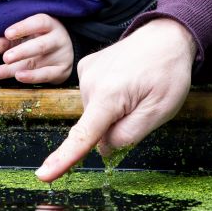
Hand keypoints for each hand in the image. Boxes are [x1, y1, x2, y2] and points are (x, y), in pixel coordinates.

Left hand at [0, 13, 73, 84]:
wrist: (65, 51)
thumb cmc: (39, 39)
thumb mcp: (24, 36)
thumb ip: (6, 40)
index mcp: (49, 24)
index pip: (39, 22)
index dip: (23, 27)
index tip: (7, 33)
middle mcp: (58, 38)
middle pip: (40, 45)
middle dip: (22, 51)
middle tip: (5, 57)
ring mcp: (61, 55)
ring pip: (39, 62)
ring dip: (19, 67)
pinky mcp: (61, 71)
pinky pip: (47, 75)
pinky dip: (32, 77)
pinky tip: (18, 77)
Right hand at [35, 18, 195, 181]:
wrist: (165, 35)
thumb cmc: (168, 72)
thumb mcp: (159, 111)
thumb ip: (129, 135)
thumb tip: (102, 148)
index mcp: (109, 96)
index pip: (83, 136)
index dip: (63, 159)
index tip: (43, 175)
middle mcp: (90, 83)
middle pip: (96, 127)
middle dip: (116, 126)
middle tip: (143, 104)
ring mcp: (84, 72)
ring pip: (96, 113)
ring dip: (114, 110)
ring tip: (136, 88)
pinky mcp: (84, 66)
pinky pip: (94, 97)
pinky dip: (108, 98)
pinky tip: (125, 80)